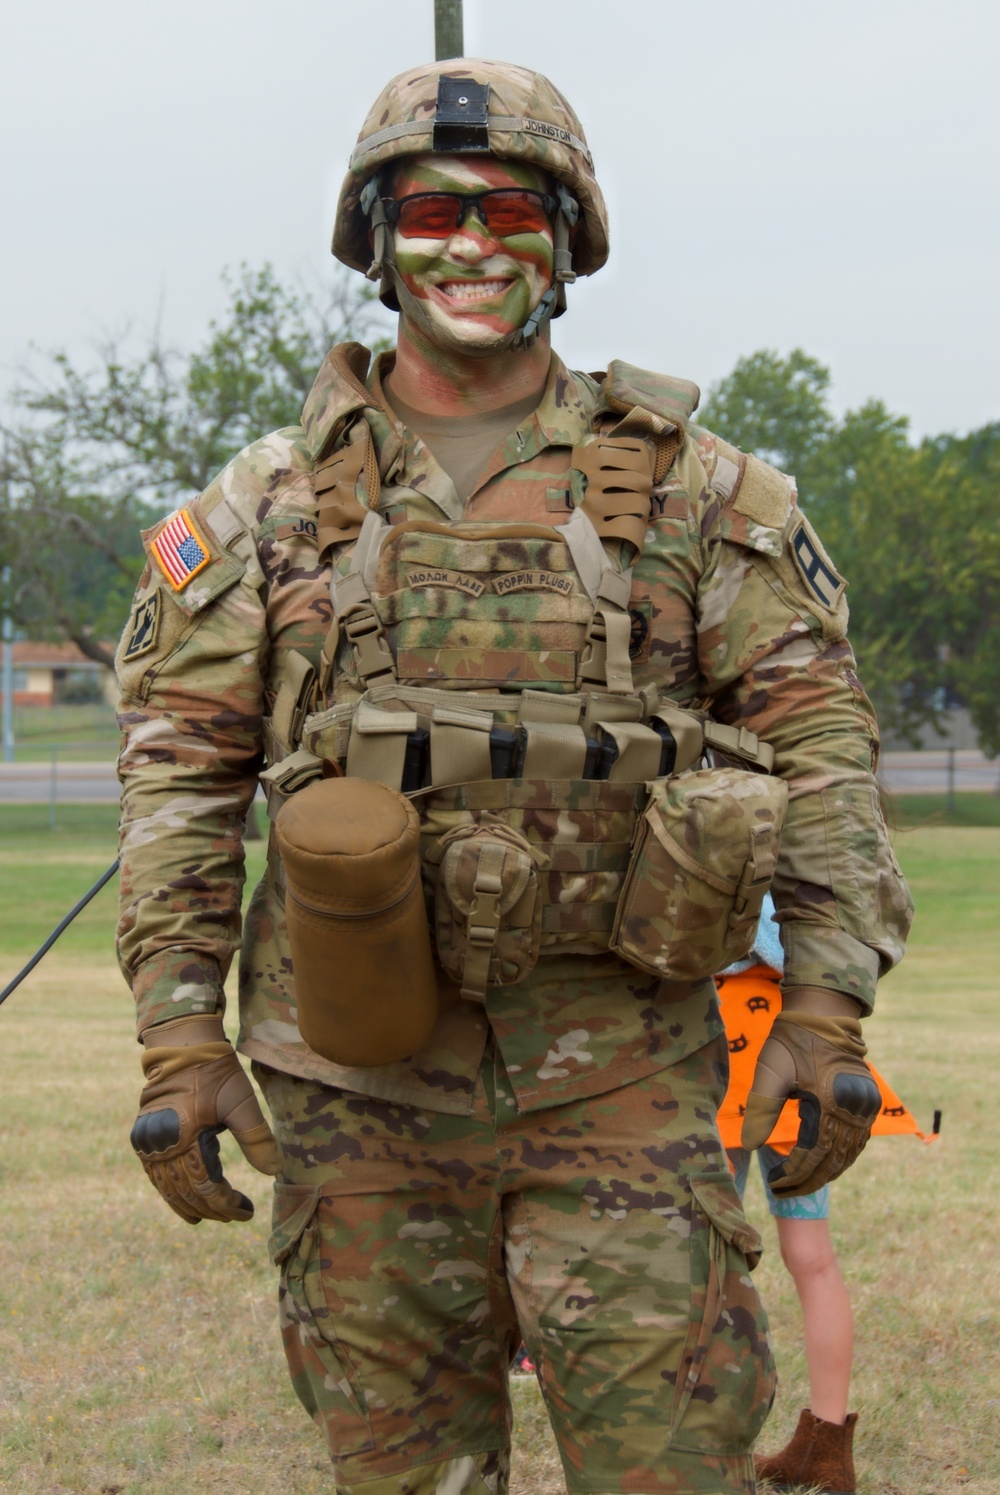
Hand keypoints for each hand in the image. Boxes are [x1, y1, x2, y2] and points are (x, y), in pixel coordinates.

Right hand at [130, 1013, 280, 1223]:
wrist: (183, 1046)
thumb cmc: (215, 1072)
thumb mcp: (241, 1102)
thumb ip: (256, 1139)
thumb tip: (274, 1172)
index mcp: (186, 1137)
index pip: (207, 1187)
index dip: (227, 1205)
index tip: (247, 1211)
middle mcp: (162, 1144)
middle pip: (186, 1192)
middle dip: (211, 1209)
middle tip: (233, 1215)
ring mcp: (149, 1142)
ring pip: (166, 1187)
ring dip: (187, 1204)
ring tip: (205, 1216)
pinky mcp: (143, 1136)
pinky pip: (155, 1174)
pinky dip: (169, 1189)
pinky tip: (182, 1197)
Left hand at [740, 988, 880, 1196]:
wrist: (821, 1014)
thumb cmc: (790, 1041)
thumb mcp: (770, 1073)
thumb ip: (762, 1110)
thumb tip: (750, 1146)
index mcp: (828, 1101)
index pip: (812, 1153)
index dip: (794, 1173)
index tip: (776, 1184)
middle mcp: (852, 1107)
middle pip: (833, 1159)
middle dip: (810, 1180)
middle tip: (786, 1192)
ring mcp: (864, 1105)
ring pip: (850, 1153)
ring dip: (828, 1172)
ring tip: (803, 1184)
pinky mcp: (868, 1100)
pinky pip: (859, 1139)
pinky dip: (844, 1156)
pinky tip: (827, 1165)